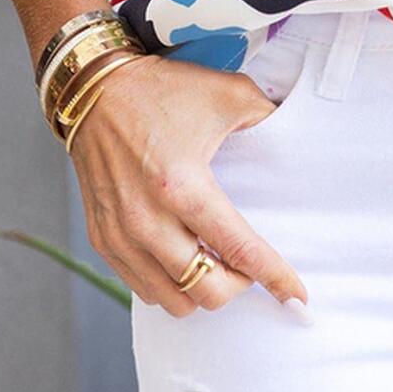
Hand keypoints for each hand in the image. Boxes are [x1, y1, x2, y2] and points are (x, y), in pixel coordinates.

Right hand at [66, 53, 309, 318]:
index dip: (274, 277)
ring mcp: (121, 234)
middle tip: (247, 263)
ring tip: (215, 261)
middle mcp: (148, 219)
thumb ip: (267, 116)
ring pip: (174, 301)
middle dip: (238, 285)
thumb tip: (295, 133)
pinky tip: (183, 258)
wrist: (95, 90)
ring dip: (202, 289)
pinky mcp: (102, 239)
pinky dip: (170, 284)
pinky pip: (143, 288)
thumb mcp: (227, 94)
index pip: (238, 249)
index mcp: (183, 186)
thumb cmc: (163, 91)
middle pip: (207, 290)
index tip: (298, 298)